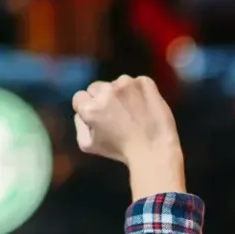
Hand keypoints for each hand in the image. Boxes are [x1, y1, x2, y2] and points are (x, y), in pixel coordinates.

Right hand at [72, 75, 184, 199]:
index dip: (88, 107)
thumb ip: (78, 124)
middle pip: (97, 87)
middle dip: (103, 98)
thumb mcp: (88, 145)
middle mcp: (106, 91)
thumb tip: (81, 112)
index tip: (100, 117)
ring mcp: (127, 84)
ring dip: (122, 93)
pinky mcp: (145, 82)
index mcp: (90, 107)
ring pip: (117, 83)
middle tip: (117, 114)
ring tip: (133, 111)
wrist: (155, 149)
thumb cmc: (121, 151)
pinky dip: (140, 91)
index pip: (80, 97)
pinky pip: (138, 82)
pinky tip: (145, 106)